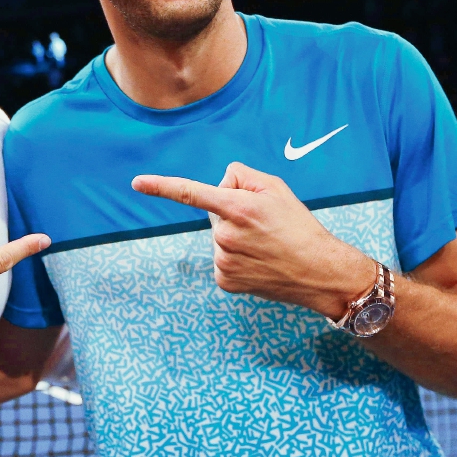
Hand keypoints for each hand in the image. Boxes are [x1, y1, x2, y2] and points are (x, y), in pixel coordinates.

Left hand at [132, 162, 367, 316]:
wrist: (319, 272)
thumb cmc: (298, 225)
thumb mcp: (276, 188)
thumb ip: (241, 176)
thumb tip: (218, 184)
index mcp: (237, 208)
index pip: (191, 193)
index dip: (161, 186)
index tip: (137, 183)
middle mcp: (225, 236)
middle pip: (214, 212)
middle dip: (232, 211)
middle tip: (263, 224)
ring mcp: (223, 261)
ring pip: (219, 236)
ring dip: (235, 236)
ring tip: (265, 244)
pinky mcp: (225, 281)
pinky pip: (222, 259)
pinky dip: (236, 257)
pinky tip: (258, 261)